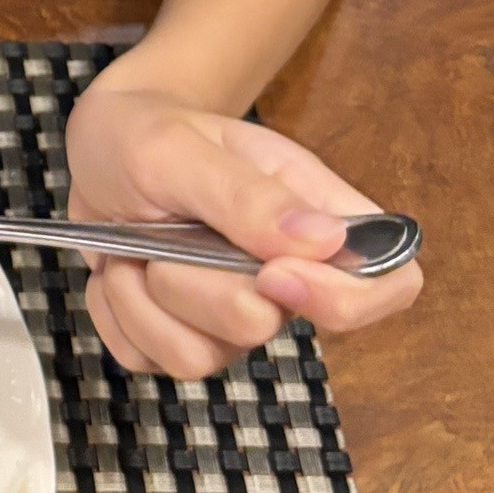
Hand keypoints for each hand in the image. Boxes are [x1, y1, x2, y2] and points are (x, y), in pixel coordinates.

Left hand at [63, 82, 423, 380]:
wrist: (102, 148)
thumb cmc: (152, 134)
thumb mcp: (183, 148)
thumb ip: (247, 195)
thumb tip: (326, 240)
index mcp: (316, 219)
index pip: (390, 285)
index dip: (344, 299)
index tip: (271, 272)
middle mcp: (286, 280)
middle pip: (263, 326)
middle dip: (193, 280)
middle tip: (164, 228)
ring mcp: (233, 318)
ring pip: (200, 357)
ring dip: (144, 297)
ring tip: (135, 246)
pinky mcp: (180, 339)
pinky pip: (150, 358)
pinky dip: (117, 313)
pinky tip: (119, 270)